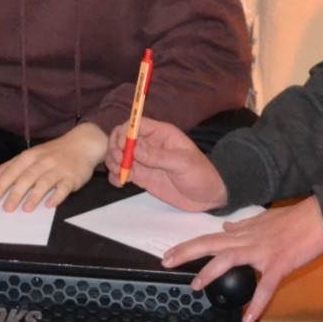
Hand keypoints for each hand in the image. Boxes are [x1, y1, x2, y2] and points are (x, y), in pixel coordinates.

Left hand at [0, 123, 104, 211]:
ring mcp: (58, 169)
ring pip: (44, 182)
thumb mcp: (30, 156)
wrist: (82, 144)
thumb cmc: (53, 153)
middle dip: (15, 193)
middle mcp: (43, 162)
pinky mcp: (72, 177)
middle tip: (6, 208)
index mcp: (30, 156)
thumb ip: (9, 167)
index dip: (1, 185)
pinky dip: (57, 196)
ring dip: (35, 196)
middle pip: (27, 177)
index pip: (12, 171)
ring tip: (26, 209)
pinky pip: (64, 188)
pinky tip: (50, 205)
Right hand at [104, 117, 228, 210]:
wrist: (209, 196)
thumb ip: (157, 156)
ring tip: (119, 175)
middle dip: (115, 148)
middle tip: (118, 163)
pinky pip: (123, 172)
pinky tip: (119, 183)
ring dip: (113, 162)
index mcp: (161, 134)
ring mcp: (145, 161)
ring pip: (120, 155)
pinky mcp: (142, 176)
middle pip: (123, 138)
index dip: (124, 133)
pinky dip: (116, 176)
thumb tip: (133, 150)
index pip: (136, 125)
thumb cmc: (201, 174)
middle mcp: (150, 144)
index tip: (121, 148)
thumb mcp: (182, 163)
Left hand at [163, 198, 322, 321]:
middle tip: (166, 262)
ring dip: (210, 272)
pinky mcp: (279, 264)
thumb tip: (226, 230)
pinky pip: (266, 286)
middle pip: (211, 245)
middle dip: (187, 253)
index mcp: (245, 233)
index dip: (189, 246)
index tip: (170, 254)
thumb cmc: (295, 219)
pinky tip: (248, 319)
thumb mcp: (264, 219)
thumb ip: (244, 226)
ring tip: (195, 286)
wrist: (320, 218)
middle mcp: (249, 240)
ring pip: (229, 259)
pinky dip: (257, 304)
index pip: (211, 239)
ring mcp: (263, 252)